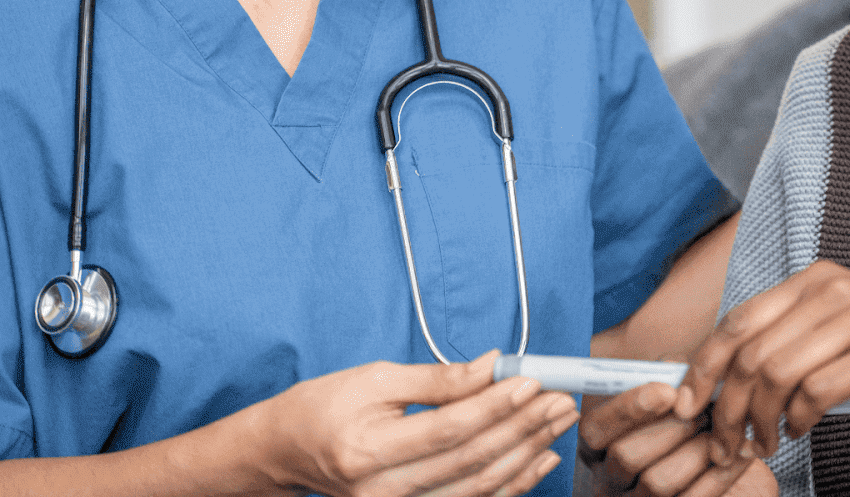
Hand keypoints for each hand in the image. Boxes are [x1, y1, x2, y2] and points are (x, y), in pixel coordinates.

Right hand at [255, 349, 577, 496]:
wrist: (288, 451)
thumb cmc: (326, 406)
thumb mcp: (375, 379)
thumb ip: (437, 379)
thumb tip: (492, 366)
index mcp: (367, 451)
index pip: (448, 429)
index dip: (495, 406)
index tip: (531, 380)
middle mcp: (383, 491)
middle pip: (470, 460)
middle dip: (523, 427)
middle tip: (561, 399)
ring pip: (479, 487)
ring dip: (527, 453)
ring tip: (559, 422)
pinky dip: (513, 483)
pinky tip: (540, 457)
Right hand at [578, 383, 774, 496]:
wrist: (706, 456)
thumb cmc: (679, 420)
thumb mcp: (667, 395)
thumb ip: (667, 377)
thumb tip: (676, 367)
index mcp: (598, 444)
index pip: (594, 428)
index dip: (627, 408)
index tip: (668, 390)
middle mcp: (610, 477)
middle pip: (625, 457)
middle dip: (669, 429)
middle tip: (701, 411)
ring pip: (658, 483)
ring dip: (695, 451)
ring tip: (719, 430)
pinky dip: (722, 476)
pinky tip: (743, 452)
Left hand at [670, 260, 849, 496]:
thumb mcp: (841, 331)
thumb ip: (792, 341)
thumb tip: (728, 376)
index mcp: (815, 280)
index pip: (737, 320)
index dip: (703, 365)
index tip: (686, 403)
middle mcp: (832, 290)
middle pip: (749, 350)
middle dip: (726, 405)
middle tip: (725, 443)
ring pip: (775, 372)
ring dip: (760, 420)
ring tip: (765, 444)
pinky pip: (816, 390)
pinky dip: (797, 420)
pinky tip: (801, 431)